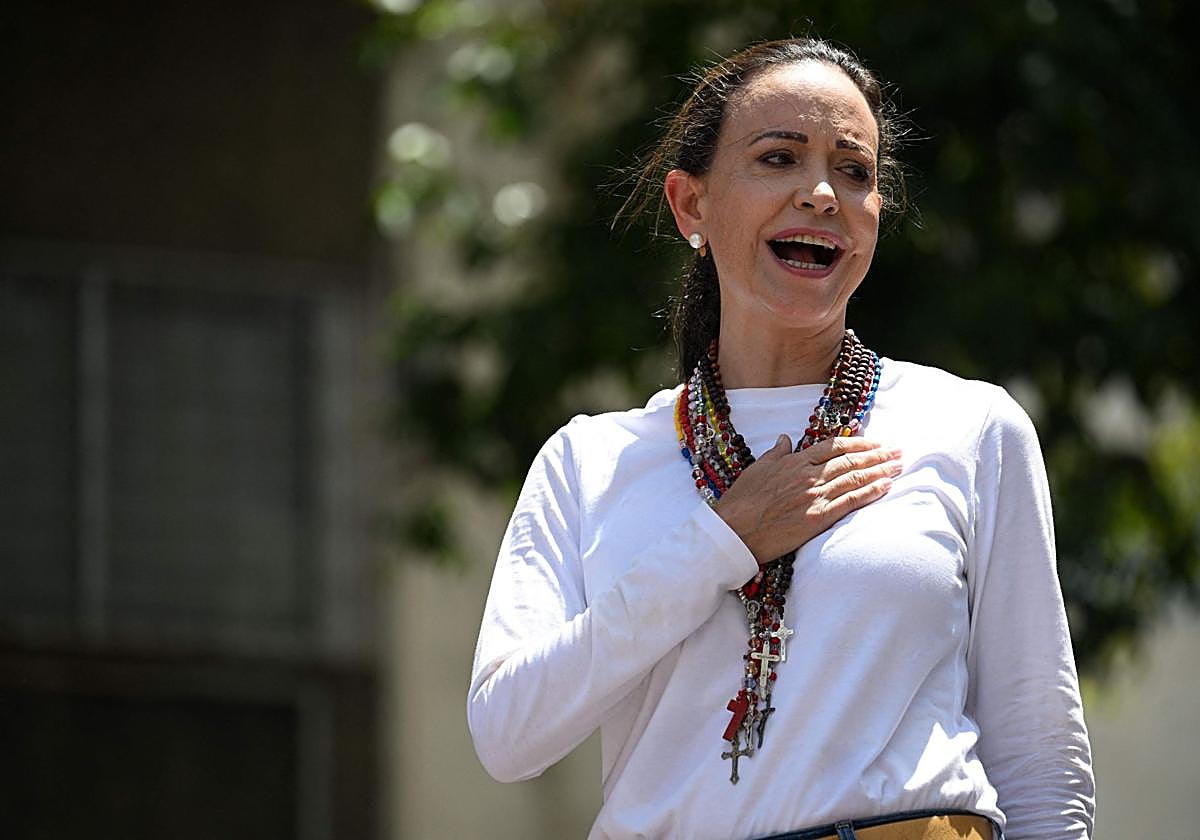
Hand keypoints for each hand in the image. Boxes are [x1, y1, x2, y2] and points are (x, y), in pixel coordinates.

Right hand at [713, 434, 901, 564]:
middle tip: (898, 451)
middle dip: (878, 455)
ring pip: (855, 478)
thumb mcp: (756, 469)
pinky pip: (850, 501)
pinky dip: (870, 492)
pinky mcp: (818, 517)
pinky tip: (886, 486)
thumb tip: (785, 439)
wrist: (734, 530)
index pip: (834, 446)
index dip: (859, 443)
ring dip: (880, 470)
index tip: (875, 442)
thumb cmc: (741, 501)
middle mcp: (808, 475)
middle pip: (850, 460)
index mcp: (795, 461)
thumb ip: (775, 453)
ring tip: (898, 466)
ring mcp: (815, 496)